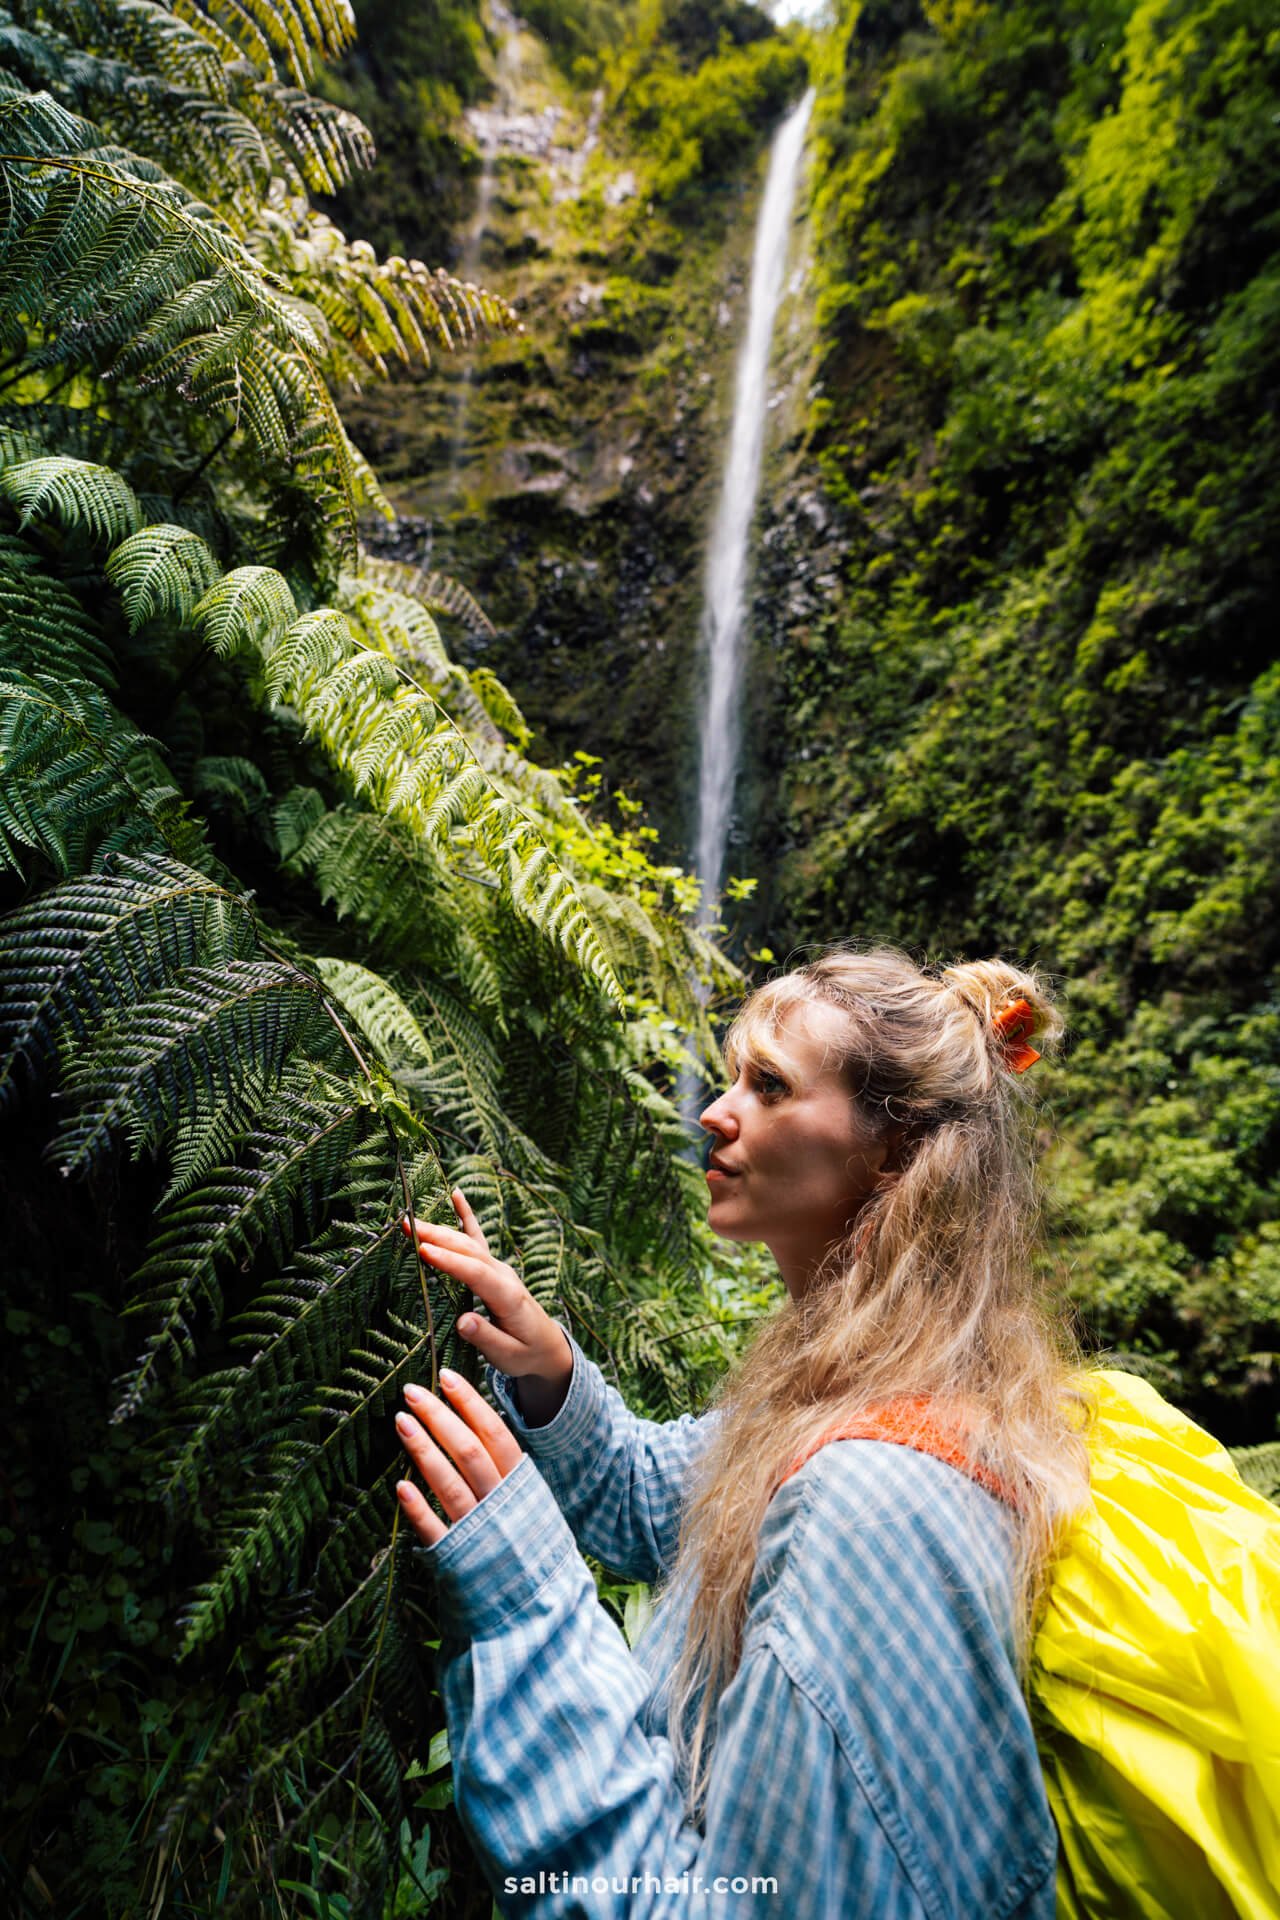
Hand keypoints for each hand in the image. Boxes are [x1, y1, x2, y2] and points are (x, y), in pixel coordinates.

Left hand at [395, 1370, 523, 1547]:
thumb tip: (477, 1428)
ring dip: (424, 1451)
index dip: (469, 1403)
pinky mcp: (459, 1561)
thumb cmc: (529, 1546)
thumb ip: (506, 1471)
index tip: (446, 1375)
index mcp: (521, 1485)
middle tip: (412, 1391)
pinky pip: (436, 1531)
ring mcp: (480, 1532)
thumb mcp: (529, 1502)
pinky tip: (400, 1486)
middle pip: (469, 1451)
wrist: (540, 1608)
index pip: (494, 1433)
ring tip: (400, 1422)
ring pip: (451, 1484)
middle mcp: (501, 1504)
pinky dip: (419, 1508)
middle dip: (440, 1417)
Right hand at [401, 1189, 572, 1388]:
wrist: (548, 1348)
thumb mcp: (508, 1356)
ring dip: (441, 1229)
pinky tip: (456, 1194)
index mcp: (508, 1297)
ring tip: (411, 1219)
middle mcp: (504, 1276)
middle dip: (437, 1237)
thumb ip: (486, 1338)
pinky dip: (466, 1215)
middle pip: (469, 1251)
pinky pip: (478, 1238)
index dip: (449, 1261)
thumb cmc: (526, 1354)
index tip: (423, 1250)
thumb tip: (463, 1321)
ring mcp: (500, 1268)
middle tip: (407, 1226)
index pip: (476, 1274)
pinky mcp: (494, 1268)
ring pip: (469, 1243)